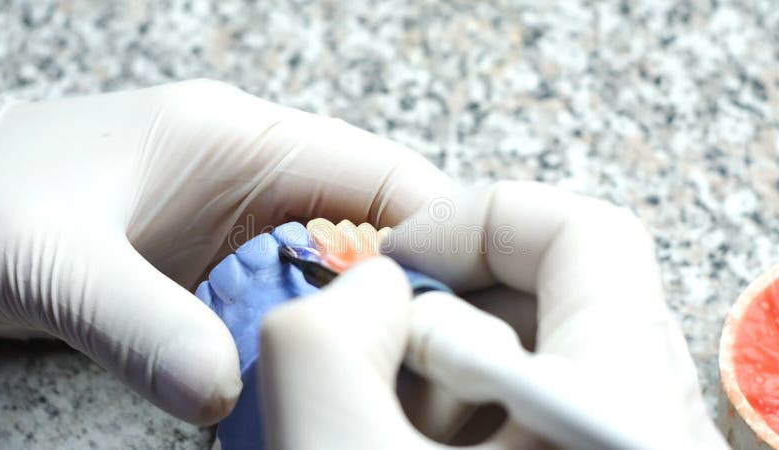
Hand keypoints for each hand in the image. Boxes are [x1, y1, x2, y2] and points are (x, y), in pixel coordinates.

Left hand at [0, 79, 456, 423]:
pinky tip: (307, 375)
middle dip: (402, 286)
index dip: (435, 232)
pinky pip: (287, 298)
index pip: (377, 171)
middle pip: (372, 224)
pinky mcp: (214, 263)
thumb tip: (224, 392)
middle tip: (422, 356)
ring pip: (333, 267)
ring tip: (375, 372)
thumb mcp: (58, 259)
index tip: (459, 306)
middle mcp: (252, 174)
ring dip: (354, 317)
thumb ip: (142, 324)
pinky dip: (307, 335)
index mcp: (239, 138)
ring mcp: (235, 220)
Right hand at [258, 182, 728, 449]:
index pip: (584, 233)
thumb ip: (324, 337)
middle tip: (378, 354)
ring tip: (391, 423)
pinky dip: (461, 407)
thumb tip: (373, 287)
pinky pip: (532, 396)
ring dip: (443, 367)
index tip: (398, 260)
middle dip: (443, 306)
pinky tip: (411, 442)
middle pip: (553, 289)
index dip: (476, 219)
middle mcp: (639, 421)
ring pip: (536, 348)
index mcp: (610, 408)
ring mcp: (612, 439)